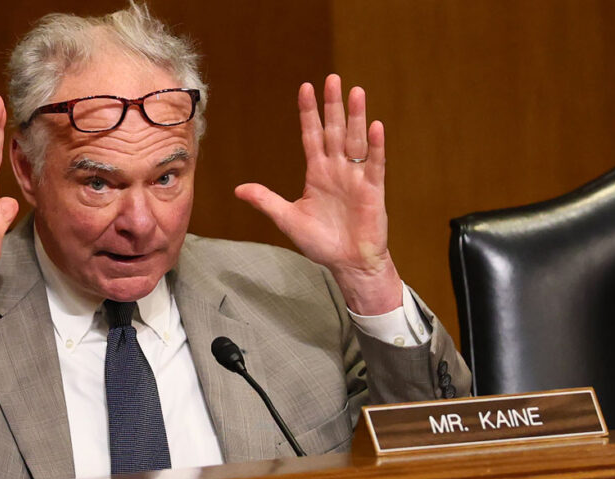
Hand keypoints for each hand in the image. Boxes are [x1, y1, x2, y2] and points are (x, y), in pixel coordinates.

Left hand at [235, 74, 400, 314]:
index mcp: (316, 173)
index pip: (312, 135)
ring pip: (355, 141)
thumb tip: (238, 189)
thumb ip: (266, 201)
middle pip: (334, 131)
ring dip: (356, 117)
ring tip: (356, 92)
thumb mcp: (288, 219)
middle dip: (332, 106)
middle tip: (332, 79)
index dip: (309, 113)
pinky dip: (376, 146)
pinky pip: (375, 164)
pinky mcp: (373, 190)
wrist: (347, 263)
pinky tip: (375, 127)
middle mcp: (336, 170)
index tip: (305, 88)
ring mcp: (355, 177)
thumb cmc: (321, 242)